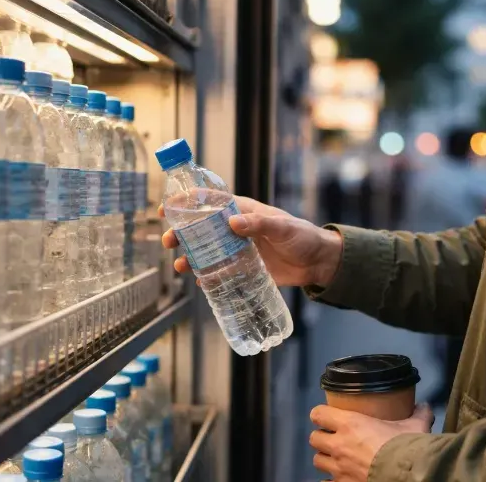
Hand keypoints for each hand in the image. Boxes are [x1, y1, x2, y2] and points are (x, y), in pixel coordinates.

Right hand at [159, 195, 342, 286]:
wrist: (318, 263)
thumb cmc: (303, 237)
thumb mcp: (282, 228)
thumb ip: (259, 224)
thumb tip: (233, 222)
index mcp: (244, 211)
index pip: (211, 202)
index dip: (187, 203)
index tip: (167, 207)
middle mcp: (236, 229)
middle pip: (202, 229)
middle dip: (181, 234)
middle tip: (168, 241)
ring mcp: (238, 250)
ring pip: (207, 251)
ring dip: (190, 257)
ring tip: (180, 265)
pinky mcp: (244, 268)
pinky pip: (220, 271)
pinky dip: (208, 276)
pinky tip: (200, 282)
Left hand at [309, 404, 433, 481]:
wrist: (408, 477)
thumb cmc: (407, 449)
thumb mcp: (415, 426)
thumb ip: (418, 414)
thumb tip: (425, 407)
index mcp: (350, 424)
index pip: (318, 414)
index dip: (321, 414)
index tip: (326, 416)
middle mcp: (339, 445)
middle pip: (314, 438)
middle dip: (322, 438)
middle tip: (334, 438)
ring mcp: (338, 468)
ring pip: (317, 460)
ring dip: (325, 458)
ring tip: (336, 458)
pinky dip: (331, 480)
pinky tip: (340, 478)